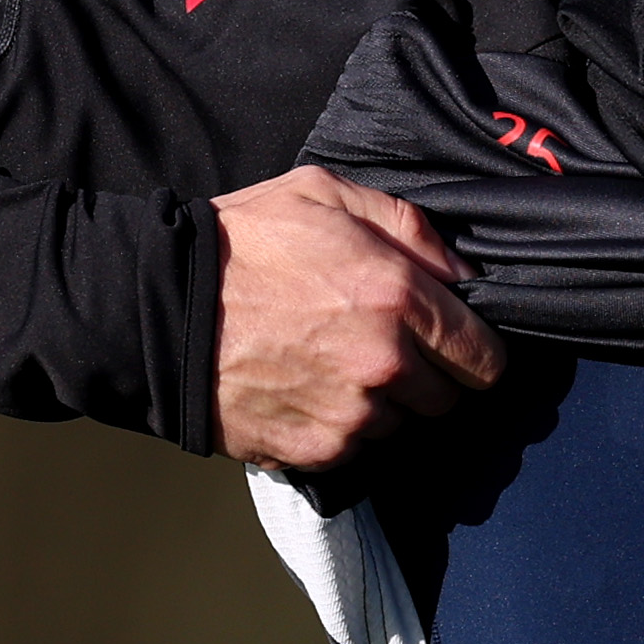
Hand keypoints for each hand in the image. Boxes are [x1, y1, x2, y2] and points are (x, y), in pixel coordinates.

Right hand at [208, 165, 506, 469]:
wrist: (160, 306)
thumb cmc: (242, 242)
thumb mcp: (327, 194)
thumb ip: (409, 227)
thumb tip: (463, 271)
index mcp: (397, 296)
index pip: (484, 357)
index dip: (476, 353)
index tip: (456, 346)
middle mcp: (383, 363)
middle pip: (447, 400)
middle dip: (429, 377)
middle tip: (385, 349)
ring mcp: (348, 414)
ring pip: (399, 426)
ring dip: (381, 404)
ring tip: (333, 364)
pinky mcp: (312, 450)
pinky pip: (354, 449)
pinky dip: (340, 427)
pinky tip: (306, 389)